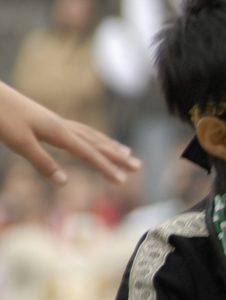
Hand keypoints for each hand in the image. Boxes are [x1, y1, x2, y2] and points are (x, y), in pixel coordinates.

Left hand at [0, 82, 140, 184]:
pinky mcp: (49, 120)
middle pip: (97, 143)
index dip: (106, 168)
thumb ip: (43, 162)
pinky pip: (80, 131)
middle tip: (138, 166)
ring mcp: (57, 122)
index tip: (123, 181)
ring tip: (126, 152)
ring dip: (110, 145)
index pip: (89, 153)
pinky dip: (94, 138)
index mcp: (59, 132)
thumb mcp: (20, 143)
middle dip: (118, 156)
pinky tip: (94, 141)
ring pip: (91, 135)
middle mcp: (63, 125)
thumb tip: (65, 182)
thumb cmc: (2, 117)